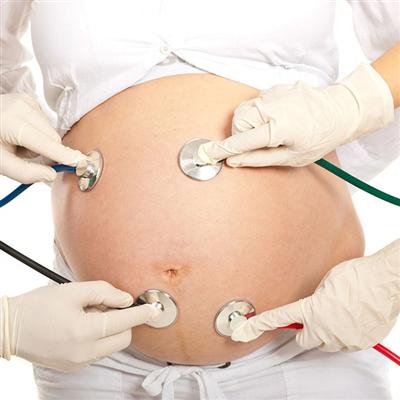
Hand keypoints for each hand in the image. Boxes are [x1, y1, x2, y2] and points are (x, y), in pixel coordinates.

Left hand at [0, 93, 88, 182]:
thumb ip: (25, 173)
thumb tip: (51, 175)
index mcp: (12, 123)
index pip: (47, 144)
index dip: (66, 156)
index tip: (83, 163)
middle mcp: (22, 107)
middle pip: (53, 138)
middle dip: (46, 152)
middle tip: (23, 155)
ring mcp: (26, 100)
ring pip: (51, 132)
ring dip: (41, 142)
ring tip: (17, 141)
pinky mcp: (29, 99)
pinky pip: (46, 123)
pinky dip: (37, 132)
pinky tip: (20, 132)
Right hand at [0, 281, 159, 370]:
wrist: (10, 327)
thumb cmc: (40, 305)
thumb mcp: (73, 290)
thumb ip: (104, 292)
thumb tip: (126, 300)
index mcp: (85, 332)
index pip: (124, 322)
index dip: (142, 313)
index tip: (155, 308)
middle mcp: (84, 353)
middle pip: (123, 338)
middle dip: (124, 321)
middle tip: (107, 305)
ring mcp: (78, 363)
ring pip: (111, 346)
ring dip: (111, 329)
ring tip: (89, 314)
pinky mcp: (73, 366)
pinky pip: (98, 351)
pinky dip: (99, 337)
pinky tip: (84, 324)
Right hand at [197, 63, 393, 167]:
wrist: (343, 110)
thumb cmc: (321, 137)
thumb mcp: (292, 157)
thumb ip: (259, 159)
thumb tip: (234, 161)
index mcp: (278, 128)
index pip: (242, 140)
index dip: (223, 149)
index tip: (207, 154)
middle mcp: (273, 107)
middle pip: (238, 120)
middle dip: (240, 134)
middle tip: (256, 143)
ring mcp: (275, 94)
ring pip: (244, 109)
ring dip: (247, 123)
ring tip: (268, 131)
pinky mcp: (276, 87)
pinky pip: (256, 101)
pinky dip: (258, 113)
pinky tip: (276, 118)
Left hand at [230, 240, 399, 351]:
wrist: (386, 281)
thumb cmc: (358, 276)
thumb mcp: (326, 280)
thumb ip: (314, 296)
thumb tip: (312, 303)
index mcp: (312, 310)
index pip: (280, 318)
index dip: (262, 324)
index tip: (248, 329)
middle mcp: (325, 328)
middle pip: (304, 340)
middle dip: (303, 331)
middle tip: (310, 318)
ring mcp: (343, 338)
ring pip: (325, 343)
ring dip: (325, 333)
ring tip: (337, 313)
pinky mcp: (359, 343)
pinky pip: (344, 343)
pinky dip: (343, 334)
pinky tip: (350, 317)